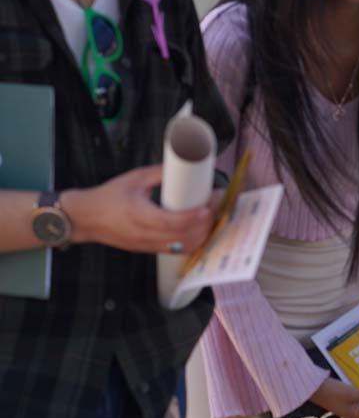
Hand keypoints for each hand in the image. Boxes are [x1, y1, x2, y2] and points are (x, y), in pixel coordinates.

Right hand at [61, 165, 216, 254]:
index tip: (209, 206)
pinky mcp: (147, 250)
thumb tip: (185, 166)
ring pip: (181, 248)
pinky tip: (200, 230)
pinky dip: (191, 242)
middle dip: (204, 224)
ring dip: (201, 235)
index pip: (172, 222)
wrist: (84, 218)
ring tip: (211, 218)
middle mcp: (143, 235)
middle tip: (215, 207)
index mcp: (139, 215)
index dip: (194, 217)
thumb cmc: (108, 196)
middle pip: (182, 238)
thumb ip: (161, 173)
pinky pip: (175, 251)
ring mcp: (146, 245)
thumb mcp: (134, 178)